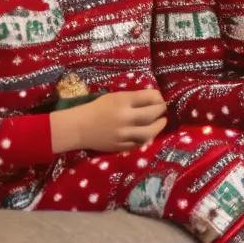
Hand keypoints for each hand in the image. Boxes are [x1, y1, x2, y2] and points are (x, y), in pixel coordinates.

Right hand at [51, 88, 167, 153]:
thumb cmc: (97, 108)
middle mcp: (125, 117)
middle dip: (161, 111)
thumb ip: (133, 98)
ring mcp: (124, 134)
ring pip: (150, 132)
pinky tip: (149, 132)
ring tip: (162, 122)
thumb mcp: (115, 96)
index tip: (160, 98)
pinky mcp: (122, 146)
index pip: (149, 97)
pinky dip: (147, 137)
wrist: (80, 127)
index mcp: (123, 101)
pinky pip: (140, 143)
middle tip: (163, 109)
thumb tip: (154, 99)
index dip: (158, 97)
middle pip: (152, 114)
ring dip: (159, 126)